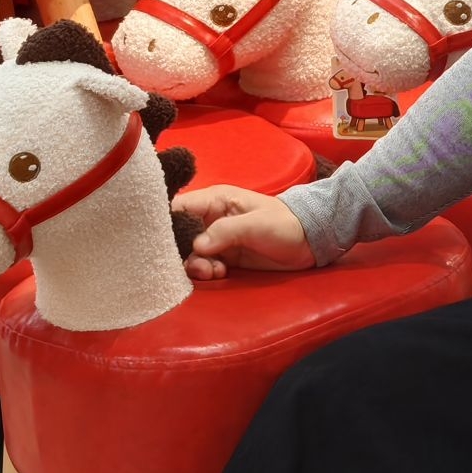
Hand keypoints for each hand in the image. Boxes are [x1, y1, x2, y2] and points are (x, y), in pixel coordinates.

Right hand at [172, 185, 313, 279]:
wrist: (309, 242)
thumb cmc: (285, 224)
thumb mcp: (256, 224)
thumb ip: (226, 231)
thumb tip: (196, 246)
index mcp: (215, 200)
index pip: (178, 207)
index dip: (165, 223)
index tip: (162, 244)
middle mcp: (210, 218)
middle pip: (178, 235)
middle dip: (181, 251)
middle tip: (199, 263)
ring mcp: (216, 239)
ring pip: (189, 254)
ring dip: (196, 265)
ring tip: (214, 270)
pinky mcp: (224, 256)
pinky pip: (204, 265)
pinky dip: (207, 272)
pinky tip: (221, 273)